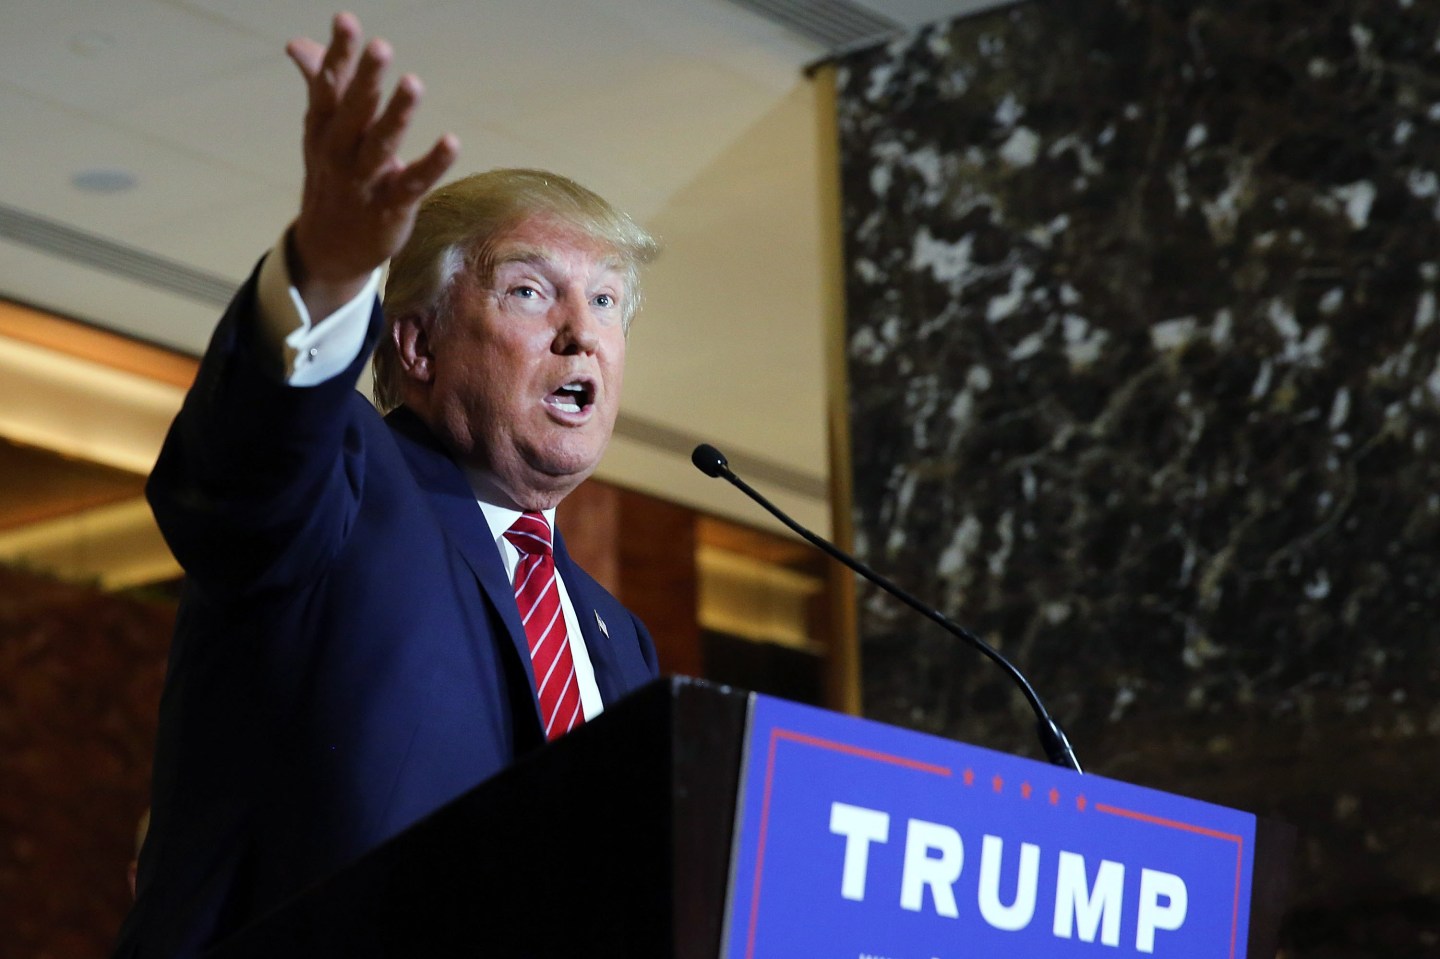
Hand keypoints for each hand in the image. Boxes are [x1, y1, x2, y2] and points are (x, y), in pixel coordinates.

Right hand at [285, 12, 458, 318]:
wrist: (328, 247)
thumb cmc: (331, 176)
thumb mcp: (320, 131)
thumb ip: (319, 84)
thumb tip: (297, 43)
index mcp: (324, 129)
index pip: (328, 87)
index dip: (338, 54)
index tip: (346, 20)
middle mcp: (339, 152)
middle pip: (353, 112)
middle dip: (365, 79)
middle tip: (381, 46)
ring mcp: (365, 181)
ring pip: (380, 145)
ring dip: (397, 115)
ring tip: (413, 83)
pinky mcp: (391, 206)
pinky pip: (415, 182)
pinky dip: (433, 163)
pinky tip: (452, 141)